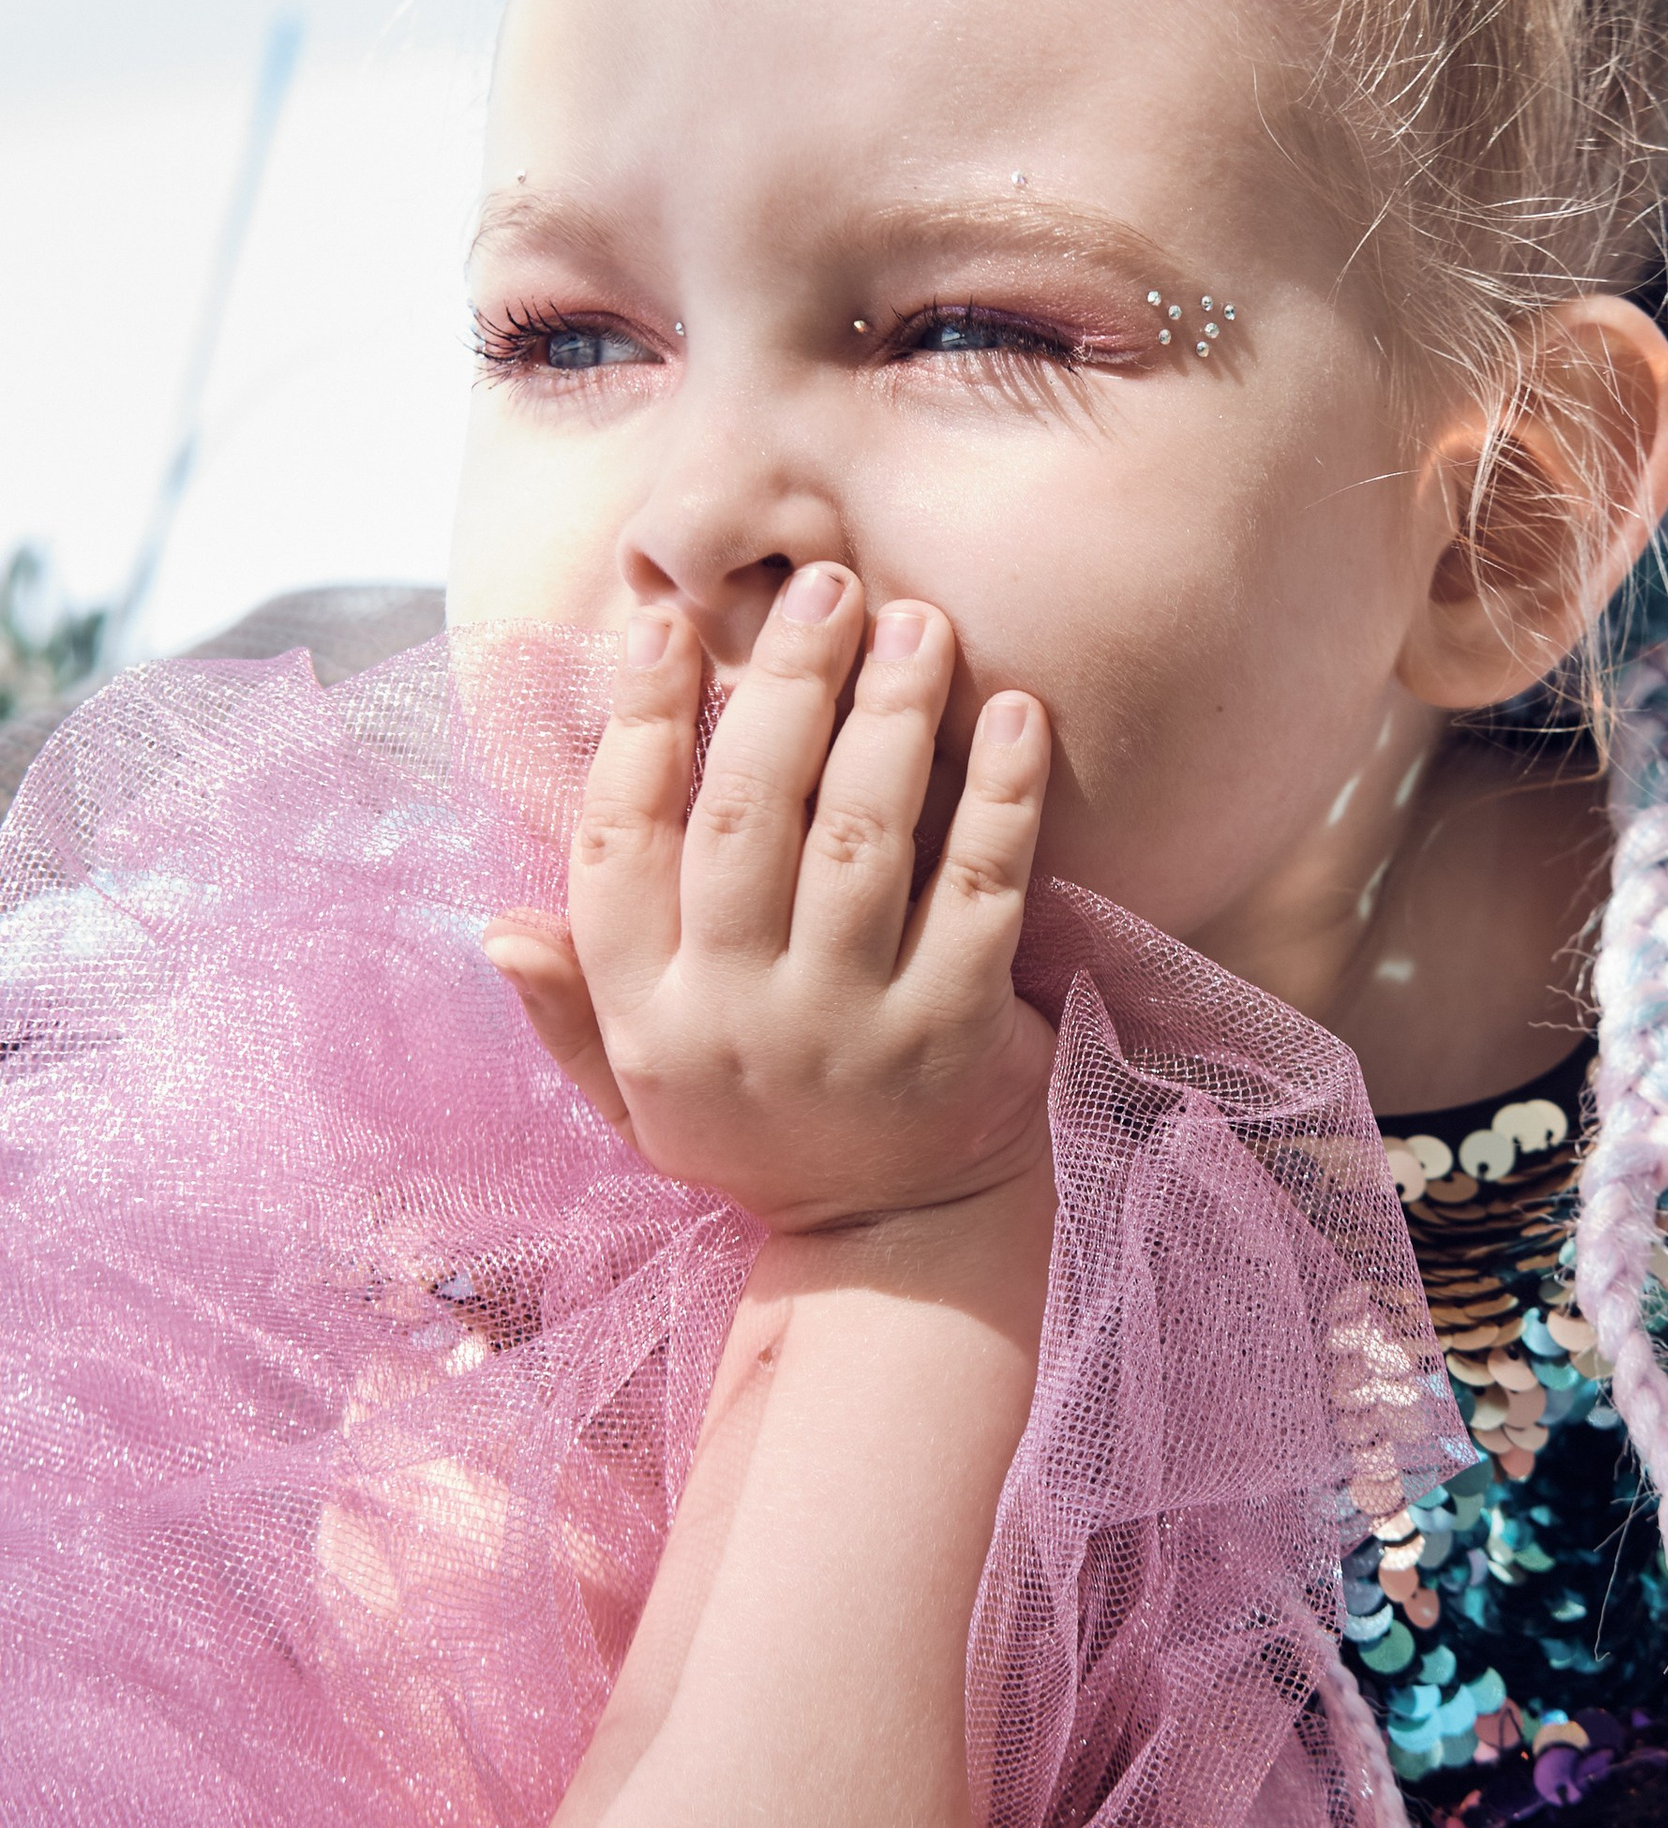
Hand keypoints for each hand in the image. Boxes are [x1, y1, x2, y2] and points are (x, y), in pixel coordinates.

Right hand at [484, 572, 1055, 1231]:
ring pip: (861, 836)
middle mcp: (739, 1016)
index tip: (666, 624)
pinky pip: (982, 888)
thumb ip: (569, 1009)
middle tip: (826, 584)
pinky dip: (999, 793)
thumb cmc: (759, 1134)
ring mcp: (853, 1026)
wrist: (897, 1244)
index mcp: (645, 1014)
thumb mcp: (635, 1095)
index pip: (619, 841)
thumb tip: (492, 924)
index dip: (639, 723)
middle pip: (744, 815)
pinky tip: (1015, 710)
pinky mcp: (961, 1034)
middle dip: (784, 685)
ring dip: (887, 715)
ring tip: (915, 621)